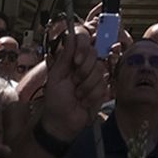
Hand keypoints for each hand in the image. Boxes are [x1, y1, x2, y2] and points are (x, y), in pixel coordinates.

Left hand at [38, 27, 105, 141]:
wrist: (62, 123)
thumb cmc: (55, 100)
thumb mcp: (56, 77)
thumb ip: (65, 56)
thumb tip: (70, 35)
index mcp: (71, 57)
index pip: (83, 38)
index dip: (83, 46)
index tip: (76, 60)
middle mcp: (84, 63)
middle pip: (94, 53)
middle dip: (83, 71)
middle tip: (73, 82)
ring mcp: (94, 75)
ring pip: (99, 70)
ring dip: (86, 86)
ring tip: (77, 94)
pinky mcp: (101, 88)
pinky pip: (102, 85)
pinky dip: (91, 96)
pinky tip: (84, 101)